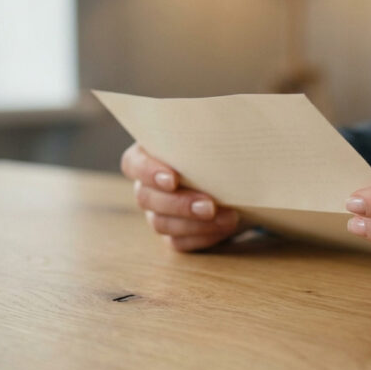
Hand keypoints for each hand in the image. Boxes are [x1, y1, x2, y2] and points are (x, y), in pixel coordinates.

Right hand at [121, 143, 240, 250]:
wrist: (236, 178)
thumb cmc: (220, 150)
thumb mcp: (214, 136)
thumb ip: (210, 133)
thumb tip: (227, 126)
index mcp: (149, 156)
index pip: (134, 164)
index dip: (148, 172)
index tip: (173, 179)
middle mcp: (147, 186)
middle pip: (147, 198)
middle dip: (179, 204)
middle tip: (210, 206)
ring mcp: (158, 212)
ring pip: (161, 223)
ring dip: (194, 224)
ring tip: (228, 218)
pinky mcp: (174, 234)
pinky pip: (179, 242)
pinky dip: (203, 237)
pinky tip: (225, 227)